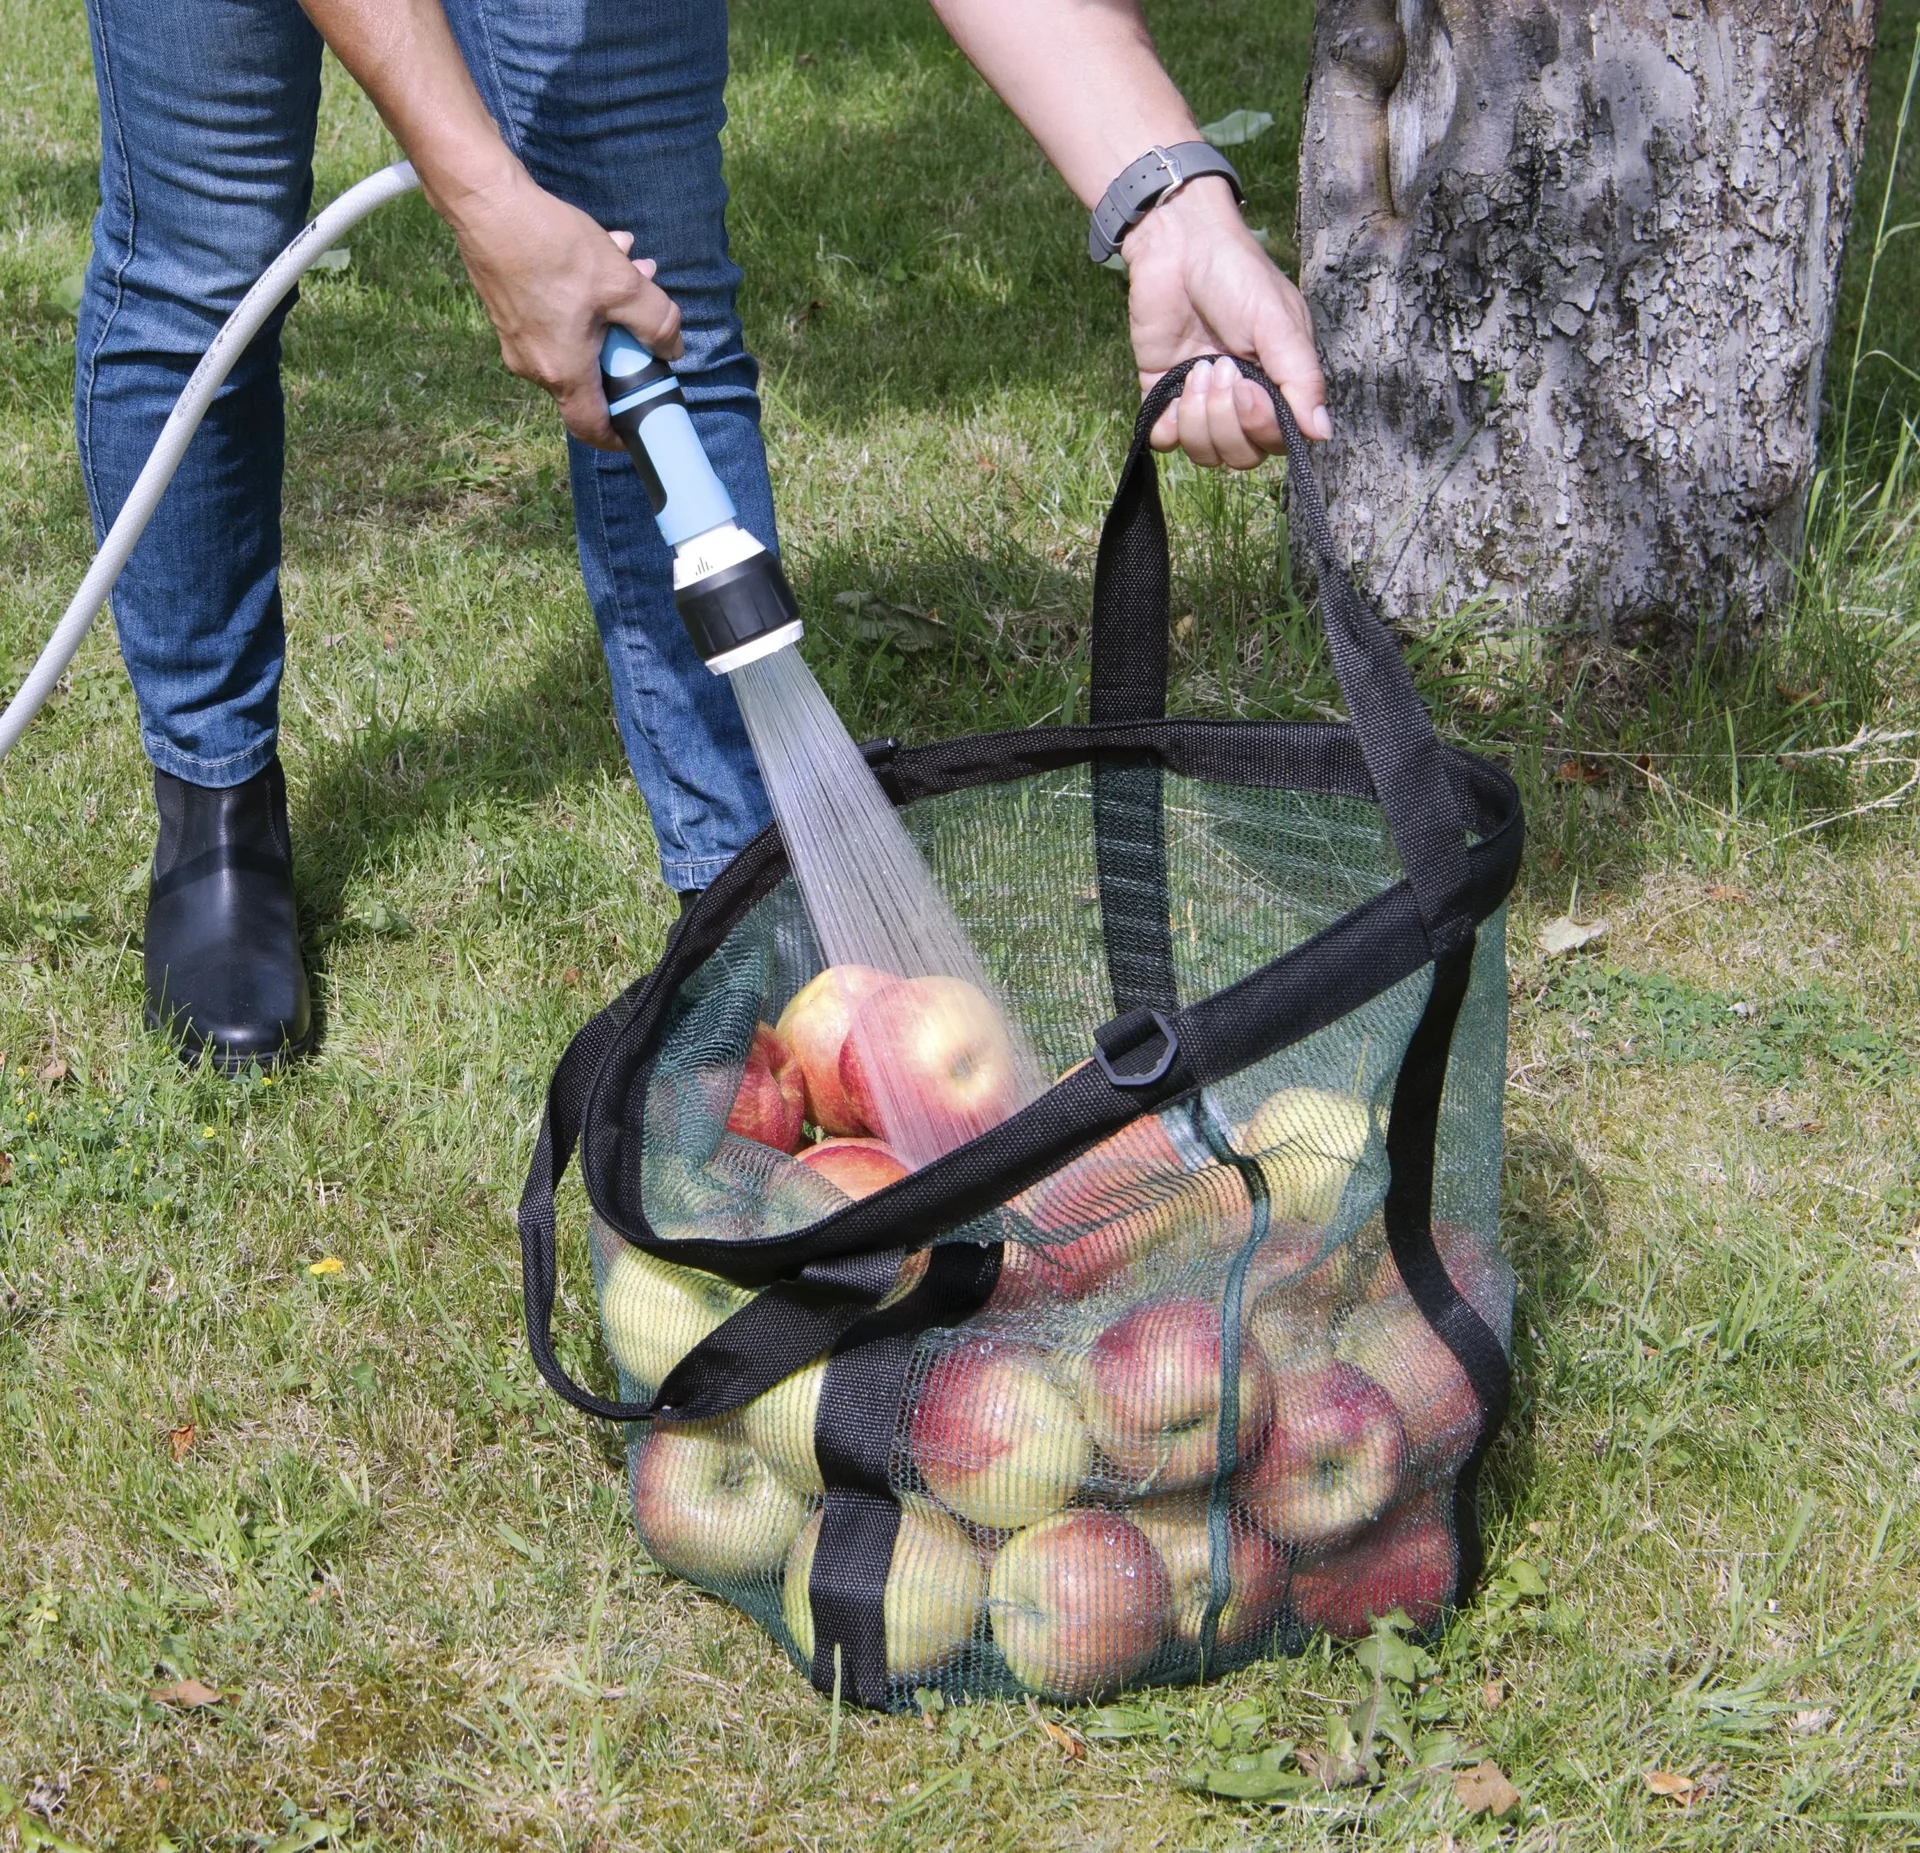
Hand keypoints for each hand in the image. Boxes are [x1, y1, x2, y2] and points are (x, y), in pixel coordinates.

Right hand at [436, 164, 682, 449]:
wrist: (485, 203)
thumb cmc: (551, 247)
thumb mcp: (622, 284)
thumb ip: (657, 322)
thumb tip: (673, 349)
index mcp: (562, 372)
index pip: (591, 428)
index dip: (618, 435)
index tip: (638, 425)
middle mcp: (533, 365)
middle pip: (590, 376)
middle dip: (625, 346)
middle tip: (645, 310)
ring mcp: (516, 338)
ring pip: (576, 339)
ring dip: (608, 310)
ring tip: (628, 265)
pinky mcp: (507, 311)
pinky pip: (554, 319)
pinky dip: (581, 297)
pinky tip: (598, 252)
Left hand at [1122, 176, 1330, 467]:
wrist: (1178, 246)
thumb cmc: (1237, 276)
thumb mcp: (1279, 323)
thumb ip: (1301, 378)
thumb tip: (1323, 432)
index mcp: (1278, 384)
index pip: (1278, 441)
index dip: (1261, 426)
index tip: (1248, 385)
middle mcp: (1242, 401)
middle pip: (1241, 455)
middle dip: (1226, 419)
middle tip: (1218, 366)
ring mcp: (1201, 402)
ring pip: (1204, 453)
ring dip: (1197, 417)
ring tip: (1196, 368)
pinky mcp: (1163, 395)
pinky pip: (1165, 440)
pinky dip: (1166, 424)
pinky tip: (1172, 386)